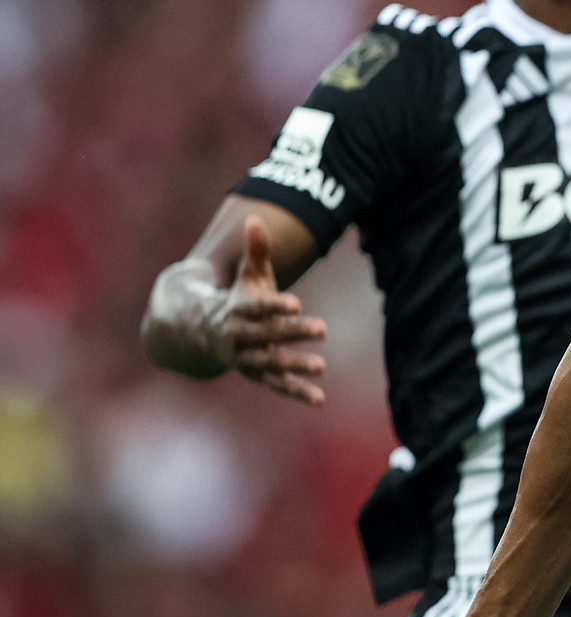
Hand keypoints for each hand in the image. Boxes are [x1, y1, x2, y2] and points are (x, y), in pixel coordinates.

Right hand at [214, 215, 326, 403]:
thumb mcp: (246, 276)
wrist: (201, 334)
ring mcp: (247, 358)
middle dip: (292, 332)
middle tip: (323, 328)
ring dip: (294, 365)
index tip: (295, 302)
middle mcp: (239, 336)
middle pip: (267, 335)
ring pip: (270, 363)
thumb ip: (255, 251)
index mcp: (236, 310)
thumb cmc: (234, 299)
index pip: (256, 307)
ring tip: (321, 365)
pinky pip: (276, 385)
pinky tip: (319, 398)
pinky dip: (295, 392)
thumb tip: (256, 218)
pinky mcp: (258, 374)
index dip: (274, 305)